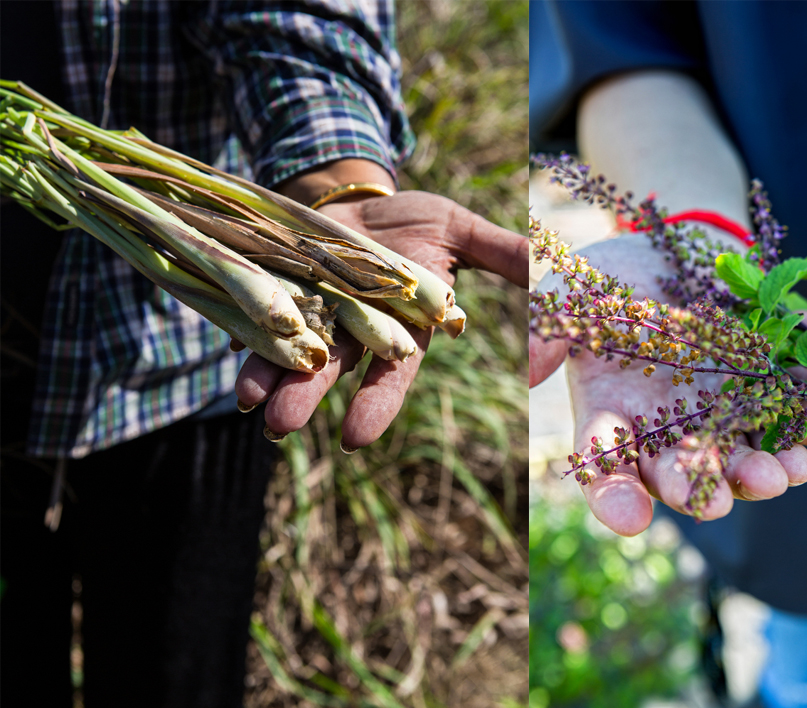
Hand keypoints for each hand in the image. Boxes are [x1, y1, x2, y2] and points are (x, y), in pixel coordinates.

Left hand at [235, 186, 527, 447]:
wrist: (359, 200)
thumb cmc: (417, 224)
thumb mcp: (464, 232)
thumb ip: (507, 260)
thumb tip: (564, 293)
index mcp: (399, 327)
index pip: (389, 374)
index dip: (375, 404)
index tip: (354, 438)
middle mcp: (352, 330)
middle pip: (328, 369)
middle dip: (305, 397)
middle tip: (280, 428)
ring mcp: (310, 311)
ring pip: (285, 350)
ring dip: (266, 376)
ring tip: (248, 403)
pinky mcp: (274, 287)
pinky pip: (254, 314)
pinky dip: (240, 332)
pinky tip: (224, 350)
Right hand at [531, 233, 806, 535]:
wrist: (675, 249)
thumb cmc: (613, 278)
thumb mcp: (573, 295)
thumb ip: (548, 330)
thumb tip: (528, 369)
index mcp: (611, 417)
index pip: (605, 466)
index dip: (613, 497)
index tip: (629, 519)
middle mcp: (664, 430)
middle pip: (676, 473)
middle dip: (696, 489)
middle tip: (715, 503)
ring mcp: (717, 417)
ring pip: (736, 461)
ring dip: (758, 476)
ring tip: (779, 477)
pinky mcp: (765, 395)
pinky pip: (787, 428)